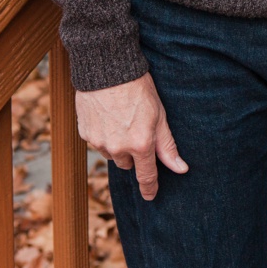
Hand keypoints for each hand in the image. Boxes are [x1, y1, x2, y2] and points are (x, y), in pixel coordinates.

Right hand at [74, 73, 186, 201]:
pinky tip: (109, 116)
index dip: (150, 188)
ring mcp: (99, 142)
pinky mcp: (85, 134)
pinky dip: (105, 134)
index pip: (146, 175)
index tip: (152, 196)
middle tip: (138, 130)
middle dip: (134, 153)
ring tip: (123, 119)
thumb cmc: (140, 90)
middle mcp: (117, 148)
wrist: (108, 71)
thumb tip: (181, 169)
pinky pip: (98, 142)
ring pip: (112, 153)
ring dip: (118, 144)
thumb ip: (168, 146)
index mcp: (140, 144)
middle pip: (128, 163)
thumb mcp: (160, 116)